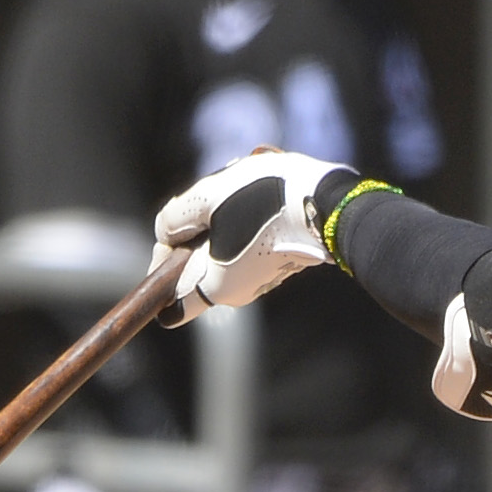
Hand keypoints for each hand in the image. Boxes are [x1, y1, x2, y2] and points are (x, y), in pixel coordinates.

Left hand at [150, 149, 365, 326]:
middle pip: (198, 266)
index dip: (162, 267)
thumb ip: (174, 216)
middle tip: (209, 199)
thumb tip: (166, 231)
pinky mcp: (281, 262)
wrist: (329, 203)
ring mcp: (263, 278)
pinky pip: (249, 243)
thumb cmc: (265, 200)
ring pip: (224, 249)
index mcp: (217, 287)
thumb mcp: (207, 196)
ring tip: (239, 188)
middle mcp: (240, 291)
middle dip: (197, 231)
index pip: (173, 304)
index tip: (171, 236)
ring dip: (222, 219)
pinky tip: (260, 193)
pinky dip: (245, 220)